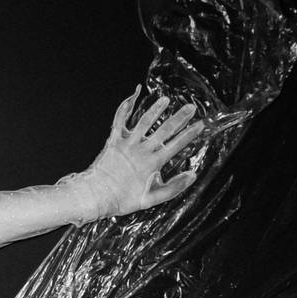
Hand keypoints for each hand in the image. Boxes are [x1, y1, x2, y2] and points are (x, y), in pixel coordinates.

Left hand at [68, 87, 205, 220]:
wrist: (95, 196)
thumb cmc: (122, 200)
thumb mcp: (150, 199)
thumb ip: (173, 188)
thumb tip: (192, 175)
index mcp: (153, 163)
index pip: (176, 145)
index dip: (189, 134)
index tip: (200, 124)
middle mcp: (141, 150)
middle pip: (164, 130)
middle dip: (179, 117)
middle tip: (190, 107)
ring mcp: (127, 144)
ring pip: (144, 122)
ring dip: (156, 110)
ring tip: (165, 100)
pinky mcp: (113, 141)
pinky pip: (120, 121)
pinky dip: (125, 108)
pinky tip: (132, 97)